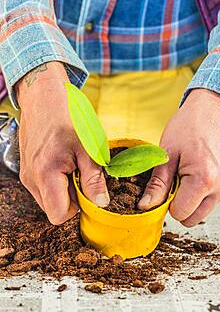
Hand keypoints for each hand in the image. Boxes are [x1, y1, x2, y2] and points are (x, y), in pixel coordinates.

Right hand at [16, 62, 108, 224]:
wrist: (43, 96)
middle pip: (54, 209)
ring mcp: (27, 173)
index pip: (59, 215)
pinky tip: (65, 161)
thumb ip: (93, 178)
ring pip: (49, 199)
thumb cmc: (67, 116)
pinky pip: (44, 186)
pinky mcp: (27, 168)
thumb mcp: (88, 147)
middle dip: (73, 199)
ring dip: (65, 190)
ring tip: (74, 165)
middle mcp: (31, 178)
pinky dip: (57, 181)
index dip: (78, 209)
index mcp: (46, 174)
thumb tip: (101, 204)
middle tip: (84, 174)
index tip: (89, 191)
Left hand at [138, 89, 219, 226]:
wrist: (216, 107)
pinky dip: (199, 193)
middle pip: (192, 218)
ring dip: (190, 200)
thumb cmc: (191, 124)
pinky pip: (211, 199)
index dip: (166, 202)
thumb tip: (145, 206)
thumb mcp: (167, 153)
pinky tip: (194, 172)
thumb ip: (157, 184)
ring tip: (184, 174)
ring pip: (202, 211)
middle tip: (173, 179)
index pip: (180, 213)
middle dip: (178, 204)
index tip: (164, 185)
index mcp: (203, 180)